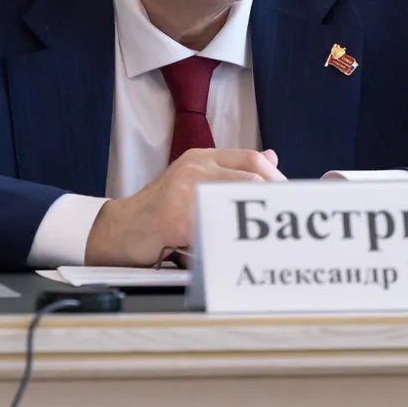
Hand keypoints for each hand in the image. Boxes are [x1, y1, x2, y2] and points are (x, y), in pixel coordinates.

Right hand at [84, 149, 284, 267]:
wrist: (119, 230)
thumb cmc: (159, 210)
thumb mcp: (195, 179)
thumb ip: (230, 170)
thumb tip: (272, 157)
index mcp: (202, 157)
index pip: (251, 159)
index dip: (276, 179)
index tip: (288, 199)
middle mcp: (195, 166)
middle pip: (251, 174)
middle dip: (275, 197)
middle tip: (286, 220)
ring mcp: (185, 188)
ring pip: (239, 196)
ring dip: (260, 218)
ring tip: (271, 236)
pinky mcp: (176, 215)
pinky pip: (216, 224)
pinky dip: (232, 237)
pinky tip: (241, 249)